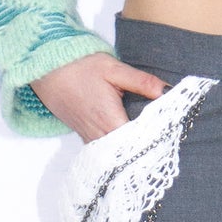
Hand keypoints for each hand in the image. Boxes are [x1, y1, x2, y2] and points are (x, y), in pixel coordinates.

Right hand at [28, 53, 168, 142]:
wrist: (47, 70)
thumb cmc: (79, 67)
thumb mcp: (113, 69)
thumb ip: (141, 82)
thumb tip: (167, 90)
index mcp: (110, 120)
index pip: (139, 142)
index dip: (157, 143)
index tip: (173, 140)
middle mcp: (100, 135)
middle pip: (129, 153)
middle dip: (148, 150)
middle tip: (169, 146)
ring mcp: (90, 139)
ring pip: (117, 155)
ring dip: (133, 151)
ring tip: (154, 147)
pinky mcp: (85, 136)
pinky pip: (106, 151)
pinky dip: (119, 149)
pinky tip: (131, 144)